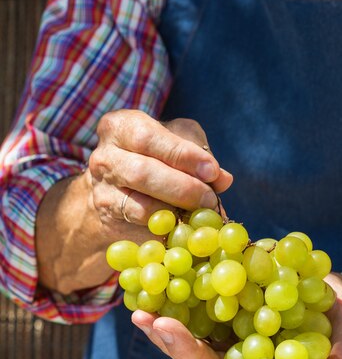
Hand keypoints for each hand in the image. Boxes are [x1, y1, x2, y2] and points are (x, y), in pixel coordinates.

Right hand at [89, 111, 231, 240]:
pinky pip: (141, 231)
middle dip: (183, 188)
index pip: (148, 138)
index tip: (211, 171)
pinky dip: (167, 231)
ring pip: (140, 207)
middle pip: (143, 173)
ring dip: (176, 214)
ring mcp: (102, 193)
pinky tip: (183, 228)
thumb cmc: (154, 155)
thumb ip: (199, 153)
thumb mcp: (175, 140)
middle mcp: (104, 158)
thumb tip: (222, 179)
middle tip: (210, 199)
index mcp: (119, 127)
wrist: (115, 188)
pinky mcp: (108, 223)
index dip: (182, 155)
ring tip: (200, 215)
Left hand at [132, 273, 341, 358]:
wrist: (316, 284)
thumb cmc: (334, 313)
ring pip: (189, 345)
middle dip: (184, 353)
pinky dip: (168, 300)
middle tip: (161, 326)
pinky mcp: (213, 310)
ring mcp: (222, 338)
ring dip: (164, 331)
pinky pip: (186, 311)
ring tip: (141, 313)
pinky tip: (148, 285)